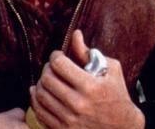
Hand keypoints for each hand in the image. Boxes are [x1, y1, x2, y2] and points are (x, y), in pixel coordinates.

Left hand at [30, 30, 144, 128]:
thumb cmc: (118, 96)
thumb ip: (88, 52)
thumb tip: (75, 34)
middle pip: (47, 78)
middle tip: (53, 66)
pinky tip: (40, 93)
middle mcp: (78, 104)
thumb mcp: (110, 69)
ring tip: (48, 79)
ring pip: (41, 95)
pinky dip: (36, 100)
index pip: (59, 64)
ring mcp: (69, 120)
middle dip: (47, 68)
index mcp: (90, 86)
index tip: (59, 55)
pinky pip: (40, 113)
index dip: (56, 55)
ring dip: (41, 82)